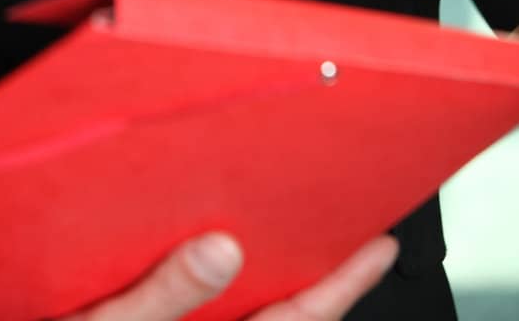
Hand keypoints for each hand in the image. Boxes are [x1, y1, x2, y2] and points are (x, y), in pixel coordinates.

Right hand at [63, 232, 399, 320]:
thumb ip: (162, 295)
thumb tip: (222, 249)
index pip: (298, 319)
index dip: (344, 284)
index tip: (379, 246)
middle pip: (279, 316)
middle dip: (314, 274)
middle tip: (343, 229)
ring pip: (244, 315)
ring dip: (269, 279)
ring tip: (290, 232)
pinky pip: (209, 313)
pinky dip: (223, 285)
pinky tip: (216, 252)